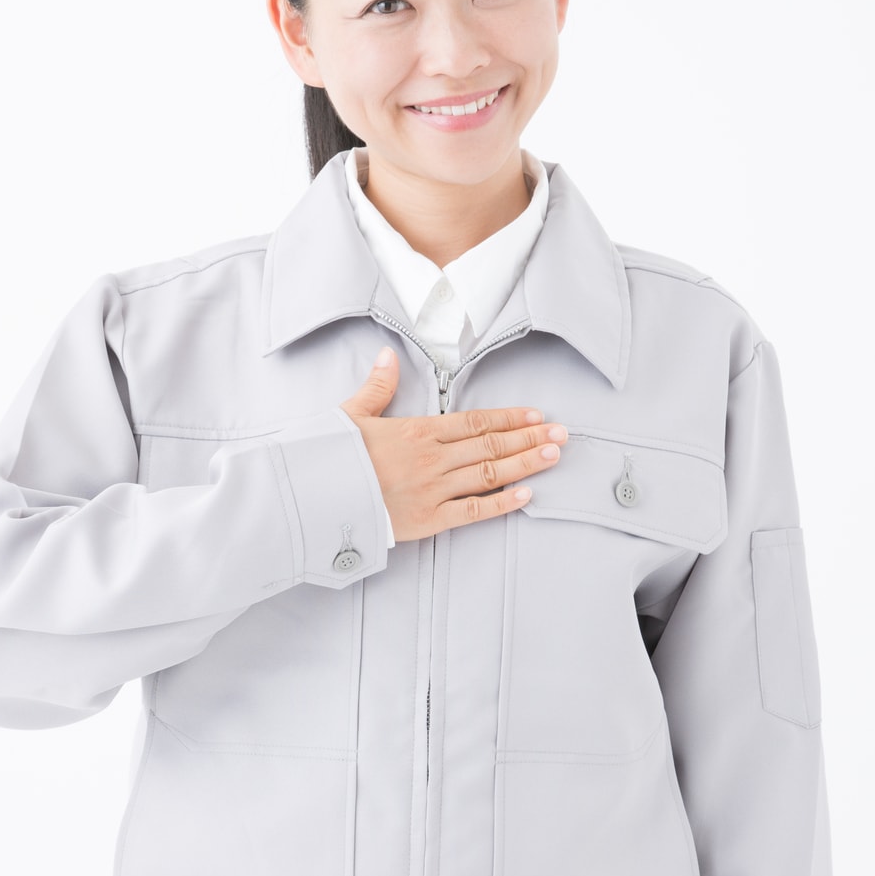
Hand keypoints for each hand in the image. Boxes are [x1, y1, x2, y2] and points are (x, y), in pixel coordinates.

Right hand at [339, 346, 567, 542]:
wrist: (312, 497)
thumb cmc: (329, 456)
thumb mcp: (350, 414)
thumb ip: (377, 386)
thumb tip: (387, 355)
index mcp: (416, 431)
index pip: (474, 421)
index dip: (508, 418)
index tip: (536, 415)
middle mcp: (432, 459)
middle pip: (491, 446)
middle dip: (529, 438)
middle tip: (562, 434)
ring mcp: (433, 490)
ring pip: (490, 474)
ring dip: (525, 464)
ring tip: (553, 455)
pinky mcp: (428, 520)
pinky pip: (473, 511)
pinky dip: (502, 504)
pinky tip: (526, 495)